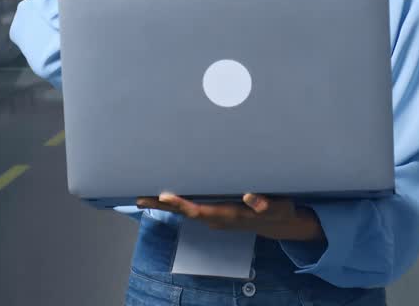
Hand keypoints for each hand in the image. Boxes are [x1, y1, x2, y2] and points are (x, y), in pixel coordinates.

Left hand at [136, 192, 323, 241]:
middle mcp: (218, 217)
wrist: (278, 222)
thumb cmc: (279, 210)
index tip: (165, 196)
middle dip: (162, 205)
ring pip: (186, 210)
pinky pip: (191, 207)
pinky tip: (163, 195)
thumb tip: (248, 196)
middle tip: (139, 197)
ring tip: (141, 196)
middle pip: (185, 212)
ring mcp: (215, 216)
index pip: (200, 210)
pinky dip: (175, 202)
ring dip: (164, 204)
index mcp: (230, 214)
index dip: (181, 204)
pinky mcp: (215, 212)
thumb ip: (265, 203)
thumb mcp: (280, 206)